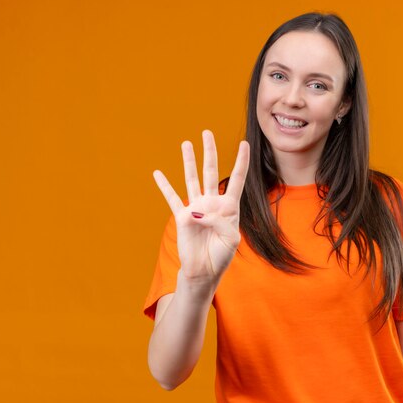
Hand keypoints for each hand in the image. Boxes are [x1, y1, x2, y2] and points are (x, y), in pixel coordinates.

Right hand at [152, 130, 249, 283]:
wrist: (205, 270)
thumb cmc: (221, 255)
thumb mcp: (231, 238)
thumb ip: (219, 222)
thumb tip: (197, 212)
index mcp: (229, 206)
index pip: (236, 179)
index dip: (241, 162)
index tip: (244, 144)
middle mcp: (212, 202)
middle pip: (211, 171)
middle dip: (210, 151)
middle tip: (207, 132)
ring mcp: (196, 207)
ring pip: (192, 178)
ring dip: (188, 161)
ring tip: (186, 143)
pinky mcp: (182, 216)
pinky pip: (172, 197)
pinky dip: (165, 185)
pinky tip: (158, 173)